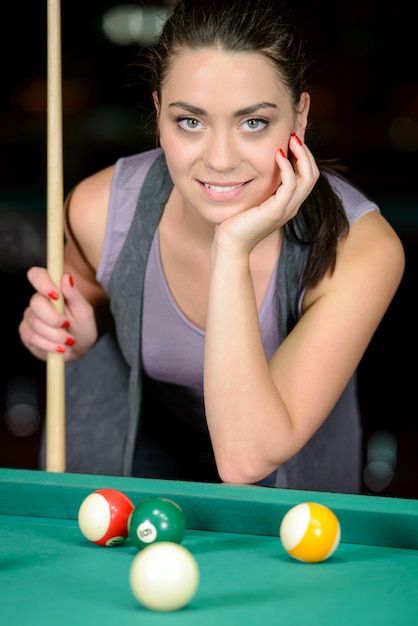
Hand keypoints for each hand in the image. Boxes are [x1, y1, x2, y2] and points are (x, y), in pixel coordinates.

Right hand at [18, 267, 97, 361]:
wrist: (78, 350)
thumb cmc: (82, 328)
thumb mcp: (85, 312)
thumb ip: (75, 295)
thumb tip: (66, 277)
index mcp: (53, 290)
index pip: (37, 275)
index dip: (42, 282)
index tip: (56, 295)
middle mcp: (38, 301)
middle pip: (36, 302)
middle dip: (54, 319)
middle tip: (67, 326)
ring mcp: (30, 317)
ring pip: (35, 323)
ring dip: (56, 335)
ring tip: (68, 340)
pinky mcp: (26, 333)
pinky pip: (32, 337)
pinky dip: (49, 345)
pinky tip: (59, 347)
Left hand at [214, 134, 318, 253]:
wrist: (231, 244)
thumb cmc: (237, 222)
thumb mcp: (253, 198)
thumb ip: (261, 185)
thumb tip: (257, 164)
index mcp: (289, 203)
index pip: (307, 176)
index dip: (303, 156)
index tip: (292, 138)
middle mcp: (292, 206)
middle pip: (312, 174)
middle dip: (306, 152)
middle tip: (294, 135)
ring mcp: (287, 209)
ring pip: (308, 178)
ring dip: (301, 155)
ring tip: (290, 139)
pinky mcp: (276, 211)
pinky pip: (291, 185)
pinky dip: (288, 167)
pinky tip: (278, 155)